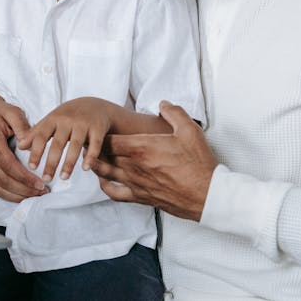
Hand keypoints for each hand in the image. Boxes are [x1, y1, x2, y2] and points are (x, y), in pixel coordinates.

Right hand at [0, 95, 46, 201]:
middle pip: (4, 180)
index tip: (41, 184)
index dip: (25, 178)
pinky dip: (7, 194)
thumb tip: (32, 146)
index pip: (9, 166)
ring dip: (17, 195)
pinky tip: (20, 194)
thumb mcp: (13, 112)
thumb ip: (23, 127)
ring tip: (34, 195)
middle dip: (25, 190)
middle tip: (42, 192)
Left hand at [19, 97, 112, 181]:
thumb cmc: (68, 116)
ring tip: (63, 177)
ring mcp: (84, 123)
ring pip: (75, 145)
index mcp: (54, 118)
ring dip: (69, 163)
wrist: (95, 105)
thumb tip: (20, 146)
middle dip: (51, 162)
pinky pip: (95, 144)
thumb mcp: (51, 120)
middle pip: (58, 143)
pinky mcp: (98, 127)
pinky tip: (86, 168)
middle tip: (46, 179)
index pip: (41, 136)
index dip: (36, 151)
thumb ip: (36, 133)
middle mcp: (68, 120)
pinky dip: (90, 156)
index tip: (31, 167)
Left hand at [91, 101, 216, 220]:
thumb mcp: (190, 130)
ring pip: (104, 173)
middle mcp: (133, 166)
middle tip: (93, 141)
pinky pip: (115, 193)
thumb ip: (174, 113)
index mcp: (141, 147)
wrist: (207, 194)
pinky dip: (105, 186)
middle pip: (103, 155)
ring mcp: (135, 183)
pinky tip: (105, 181)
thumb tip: (163, 104)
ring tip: (93, 157)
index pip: (109, 139)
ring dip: (96, 164)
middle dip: (96, 147)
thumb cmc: (198, 163)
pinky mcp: (140, 197)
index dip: (101, 134)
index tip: (100, 129)